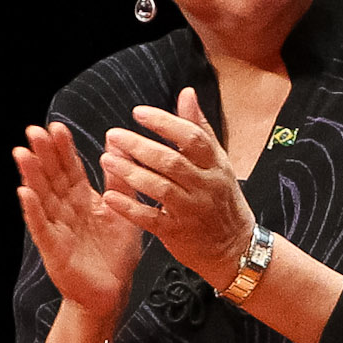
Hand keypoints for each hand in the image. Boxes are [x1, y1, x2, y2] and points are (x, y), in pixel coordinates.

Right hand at [12, 122, 145, 315]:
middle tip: (34, 131)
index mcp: (83, 200)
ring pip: (42, 197)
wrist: (113, 293)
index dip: (63, 149)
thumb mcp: (123, 212)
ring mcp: (57, 229)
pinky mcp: (54, 249)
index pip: (70, 169)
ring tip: (22, 154)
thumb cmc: (116, 255)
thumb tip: (116, 144)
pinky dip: (32, 211)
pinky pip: (41, 228)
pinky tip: (24, 193)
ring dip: (31, 176)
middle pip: (52, 178)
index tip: (56, 127)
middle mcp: (66, 211)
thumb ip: (120, 181)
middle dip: (43, 155)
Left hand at [96, 92, 260, 285]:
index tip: (139, 113)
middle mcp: (205, 186)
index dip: (165, 123)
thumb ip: (199, 128)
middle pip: (172, 161)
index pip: (192, 138)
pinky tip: (110, 196)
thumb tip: (186, 93)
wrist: (234, 248)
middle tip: (114, 135)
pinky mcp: (176, 233)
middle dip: (139, 146)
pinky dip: (129, 208)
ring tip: (108, 159)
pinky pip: (150, 219)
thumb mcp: (219, 162)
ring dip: (131, 172)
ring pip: (159, 188)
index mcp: (216, 165)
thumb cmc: (222, 200)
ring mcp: (191, 211)